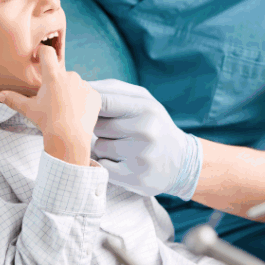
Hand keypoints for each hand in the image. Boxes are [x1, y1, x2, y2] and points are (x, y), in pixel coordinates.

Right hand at [0, 45, 100, 164]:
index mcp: (53, 76)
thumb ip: (14, 99)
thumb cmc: (47, 122)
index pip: (47, 53)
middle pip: (61, 74)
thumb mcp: (29, 110)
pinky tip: (77, 113)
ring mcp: (84, 85)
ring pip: (75, 84)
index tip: (39, 57)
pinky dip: (83, 101)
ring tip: (65, 110)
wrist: (69, 138)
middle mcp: (70, 76)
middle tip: (52, 101)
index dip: (42, 52)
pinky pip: (87, 94)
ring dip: (70, 92)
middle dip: (57, 84)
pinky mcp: (95, 95)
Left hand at [89, 79, 200, 199]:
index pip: (104, 101)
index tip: (86, 107)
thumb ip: (113, 90)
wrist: (182, 162)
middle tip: (117, 131)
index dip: (90, 104)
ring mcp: (141, 156)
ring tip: (122, 147)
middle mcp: (146, 131)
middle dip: (101, 127)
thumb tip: (81, 86)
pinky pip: (103, 166)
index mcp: (146, 108)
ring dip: (104, 147)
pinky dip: (107, 164)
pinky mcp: (135, 178)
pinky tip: (122, 162)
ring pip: (99, 147)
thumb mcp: (143, 101)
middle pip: (98, 126)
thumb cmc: (154, 125)